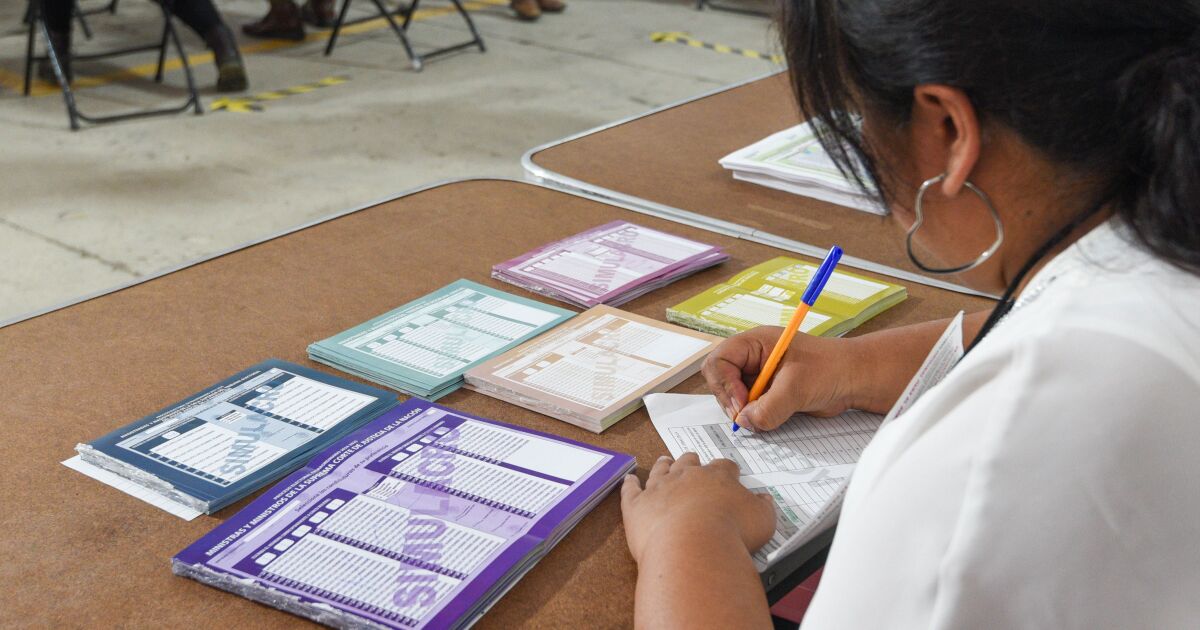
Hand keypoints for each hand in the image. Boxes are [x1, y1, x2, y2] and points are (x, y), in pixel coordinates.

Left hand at [621, 453, 775, 564]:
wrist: (693, 548)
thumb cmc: (731, 535)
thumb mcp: (763, 521)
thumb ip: (764, 507)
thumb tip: (765, 500)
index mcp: (717, 477)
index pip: (724, 467)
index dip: (727, 470)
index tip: (730, 472)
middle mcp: (686, 477)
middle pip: (688, 461)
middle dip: (691, 460)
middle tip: (692, 460)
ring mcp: (659, 489)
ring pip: (660, 471)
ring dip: (662, 465)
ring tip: (664, 460)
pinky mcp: (637, 506)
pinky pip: (631, 491)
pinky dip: (629, 485)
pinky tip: (629, 479)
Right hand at [702, 326, 861, 430]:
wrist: (854, 380)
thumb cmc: (831, 368)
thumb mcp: (797, 387)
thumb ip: (769, 407)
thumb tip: (746, 421)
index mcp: (755, 343)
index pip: (719, 360)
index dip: (725, 384)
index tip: (742, 403)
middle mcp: (752, 358)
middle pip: (720, 379)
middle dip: (730, 400)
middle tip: (747, 415)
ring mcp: (758, 376)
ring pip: (732, 397)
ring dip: (743, 411)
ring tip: (764, 416)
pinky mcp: (766, 393)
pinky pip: (748, 408)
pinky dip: (754, 417)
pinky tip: (770, 418)